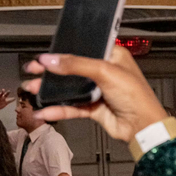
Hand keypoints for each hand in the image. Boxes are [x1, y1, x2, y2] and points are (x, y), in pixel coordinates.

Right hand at [23, 46, 164, 141]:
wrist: (143, 127)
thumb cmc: (136, 96)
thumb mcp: (105, 72)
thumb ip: (76, 65)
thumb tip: (51, 59)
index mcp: (111, 56)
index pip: (82, 48)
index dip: (63, 51)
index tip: (44, 55)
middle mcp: (104, 72)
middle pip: (72, 69)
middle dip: (51, 71)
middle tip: (32, 70)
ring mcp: (98, 90)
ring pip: (69, 88)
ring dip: (50, 90)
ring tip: (31, 89)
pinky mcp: (94, 108)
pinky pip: (72, 107)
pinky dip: (58, 109)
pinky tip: (45, 111)